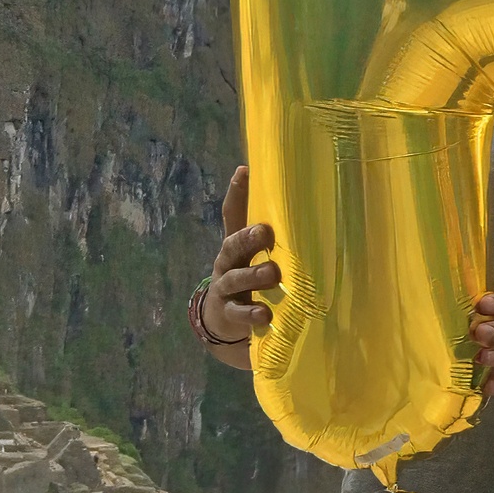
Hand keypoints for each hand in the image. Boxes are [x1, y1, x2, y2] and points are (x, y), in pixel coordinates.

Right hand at [195, 168, 276, 360]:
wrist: (221, 320)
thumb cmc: (244, 276)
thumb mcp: (248, 252)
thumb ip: (259, 226)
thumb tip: (264, 183)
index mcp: (235, 244)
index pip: (232, 215)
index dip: (236, 193)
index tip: (244, 173)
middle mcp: (227, 262)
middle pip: (232, 246)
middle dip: (247, 238)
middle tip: (264, 232)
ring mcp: (226, 289)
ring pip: (236, 279)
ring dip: (253, 275)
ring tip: (272, 273)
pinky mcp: (230, 314)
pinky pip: (239, 313)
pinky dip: (251, 314)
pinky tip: (264, 314)